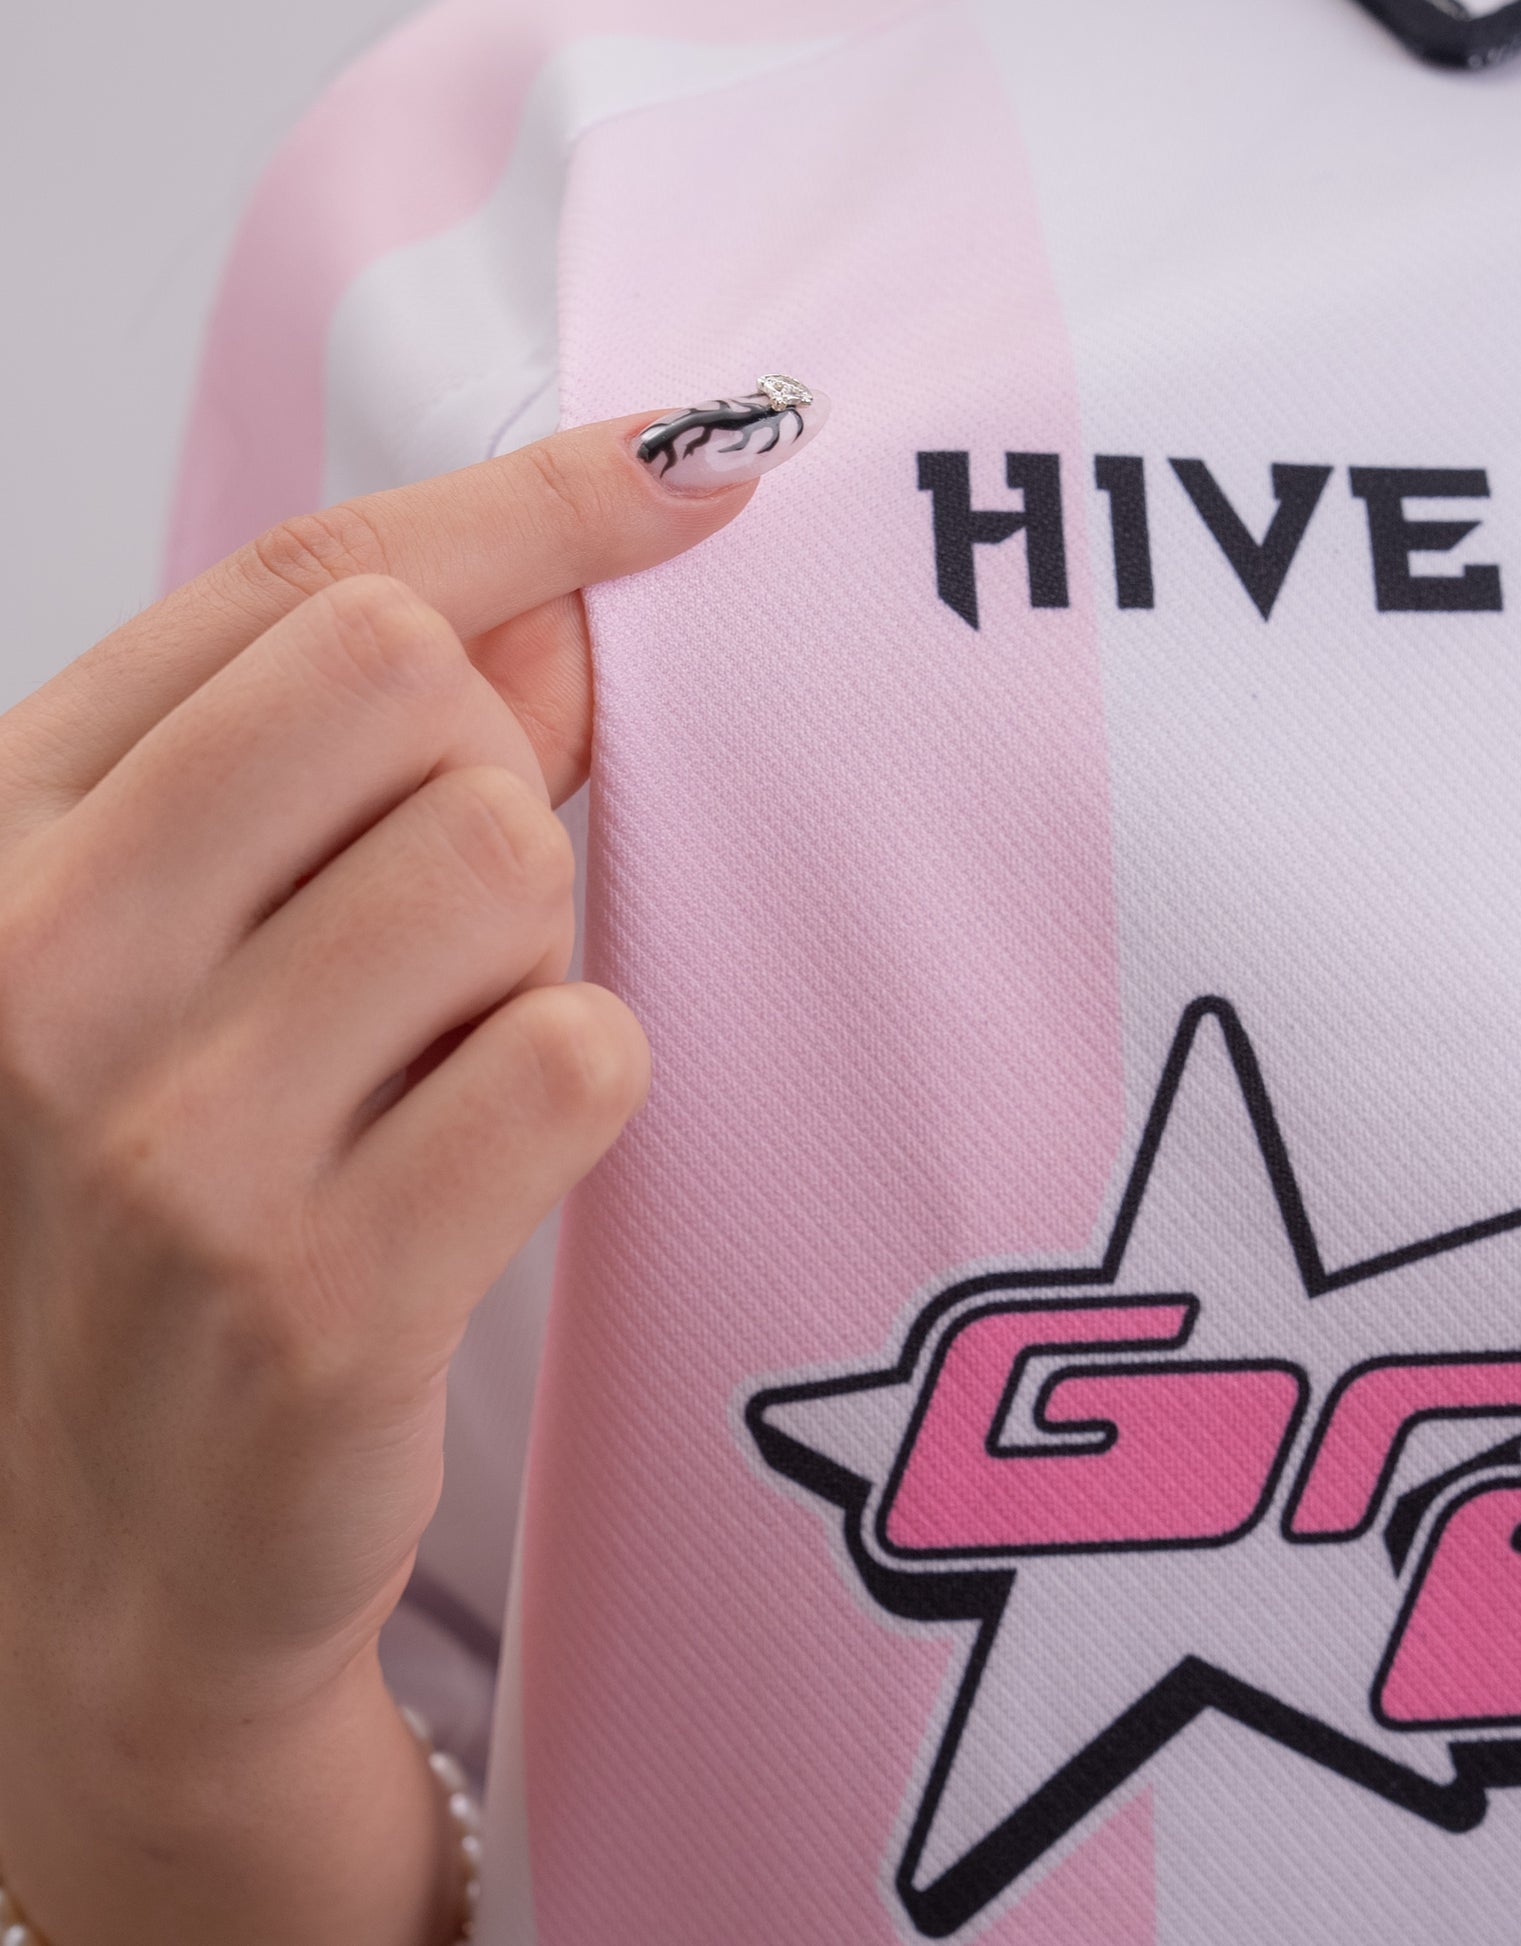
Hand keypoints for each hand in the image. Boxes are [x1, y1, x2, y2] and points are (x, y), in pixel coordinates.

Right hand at [0, 419, 751, 1942]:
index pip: (303, 576)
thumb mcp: (201, 941)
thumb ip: (360, 756)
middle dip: (489, 786)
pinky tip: (482, 1165)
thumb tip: (565, 606)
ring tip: (430, 1069)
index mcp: (5, 827)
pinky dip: (578, 1087)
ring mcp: (162, 1131)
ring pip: (504, 864)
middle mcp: (37, 957)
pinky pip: (576, 1053)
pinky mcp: (315, 1285)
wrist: (108, 1534)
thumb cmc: (171, 1195)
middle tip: (437, 933)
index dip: (532, 502)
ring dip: (528, 954)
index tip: (701, 456)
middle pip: (413, 688)